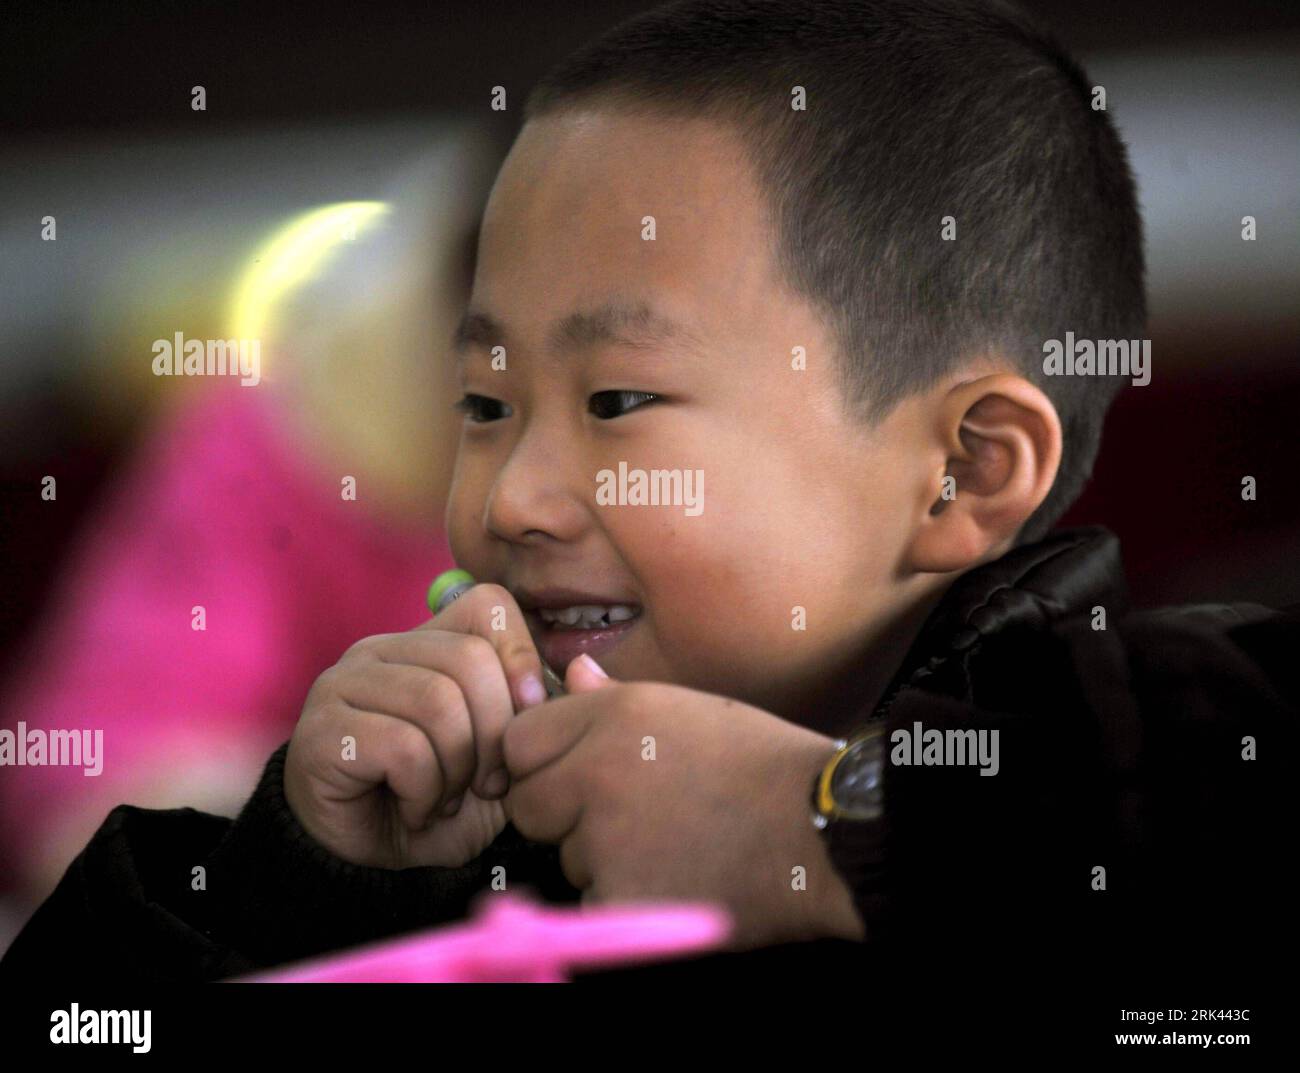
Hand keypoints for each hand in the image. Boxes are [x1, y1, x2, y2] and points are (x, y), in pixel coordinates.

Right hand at [284, 584, 548, 868]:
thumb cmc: (445, 802)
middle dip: (496, 734)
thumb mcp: (507, 756)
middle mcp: (380, 649)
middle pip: (471, 659)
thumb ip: (541, 713)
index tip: (526, 723)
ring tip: (446, 799)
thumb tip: (583, 671)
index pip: (488, 606)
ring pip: (438, 701)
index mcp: (428, 641)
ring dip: (458, 769)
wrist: (375, 866)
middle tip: (488, 785)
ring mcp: (343, 684)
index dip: (521, 659)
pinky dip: (425, 792)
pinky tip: (416, 810)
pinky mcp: (321, 730)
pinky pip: (403, 746)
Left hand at [502, 657, 865, 949]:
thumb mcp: (687, 709)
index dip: (542, 763)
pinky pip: (593, 904)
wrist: (822, 831)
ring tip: (668, 843)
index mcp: (612, 716)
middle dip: (561, 815)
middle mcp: (596, 771)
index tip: (572, 777)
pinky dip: (623, 901)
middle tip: (624, 817)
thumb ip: (612, 697)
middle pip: (526, 805)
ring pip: (565, 857)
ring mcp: (605, 839)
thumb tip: (570, 672)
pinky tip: (673, 879)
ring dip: (599, 858)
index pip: (518, 742)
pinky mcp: (621, 900)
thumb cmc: (761, 765)